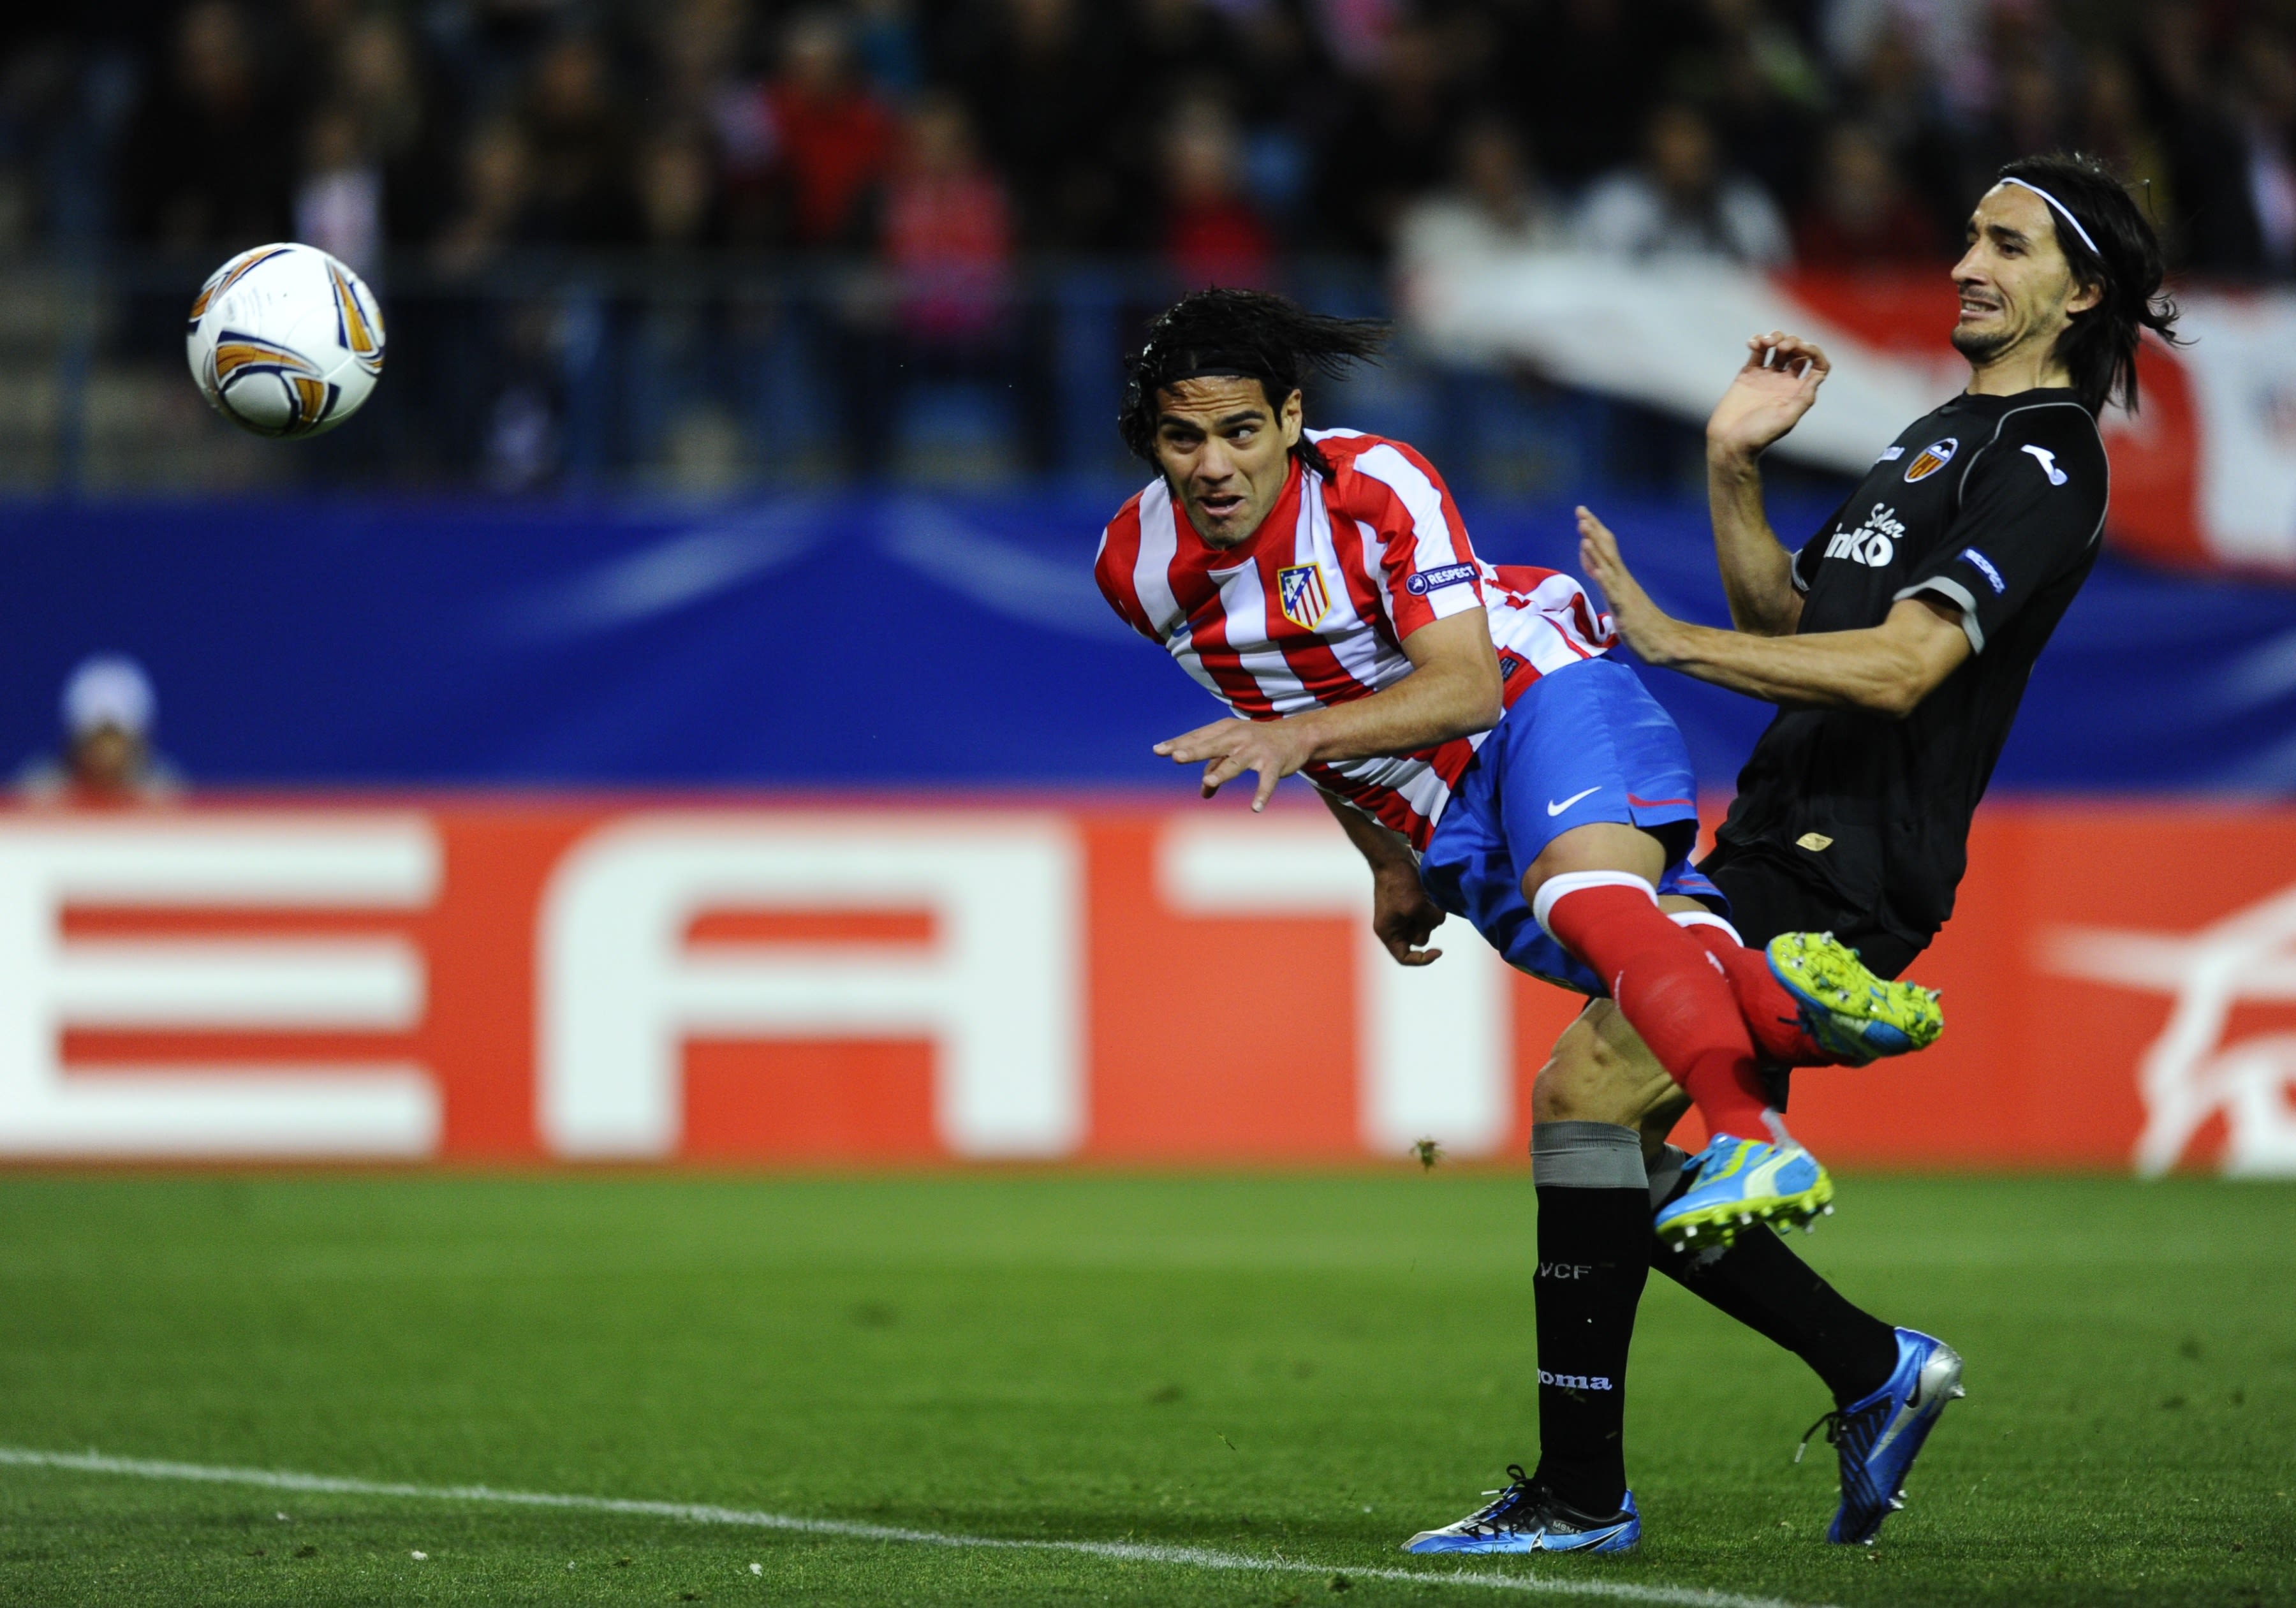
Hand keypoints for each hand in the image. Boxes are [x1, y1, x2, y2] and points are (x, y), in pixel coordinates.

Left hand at [1154, 714, 1315, 809]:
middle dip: (1195, 751)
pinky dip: (1262, 794)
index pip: (1198, 737)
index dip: (1178, 743)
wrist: (1297, 735)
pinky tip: (1255, 808)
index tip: (1158, 750)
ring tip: (1208, 782)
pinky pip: (1266, 781)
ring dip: (1222, 772)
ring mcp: (1257, 750)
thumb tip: (1203, 793)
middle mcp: (1239, 737)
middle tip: (1177, 757)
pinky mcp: (1274, 763)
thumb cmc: (1256, 742)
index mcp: (1225, 730)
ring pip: (1236, 762)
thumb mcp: (1234, 751)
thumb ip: (1216, 768)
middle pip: (1213, 745)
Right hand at [1372, 865, 1445, 965]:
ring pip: (1427, 925)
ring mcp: (1403, 915)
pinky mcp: (1412, 904)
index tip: (1439, 951)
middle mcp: (1395, 927)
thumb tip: (1439, 919)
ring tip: (1426, 897)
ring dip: (1431, 914)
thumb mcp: (1416, 906)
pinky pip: (1428, 913)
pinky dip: (1432, 907)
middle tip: (1425, 907)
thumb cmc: (1398, 883)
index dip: (1423, 959)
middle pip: (1420, 939)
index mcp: (1388, 932)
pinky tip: (1428, 894)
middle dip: (1427, 925)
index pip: (1405, 957)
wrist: (1392, 857)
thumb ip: (1431, 920)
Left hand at [1577, 507, 1680, 665]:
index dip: (1593, 531)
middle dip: (1592, 530)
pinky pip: (1613, 591)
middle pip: (1606, 549)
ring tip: (1584, 531)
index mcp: (1620, 579)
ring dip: (1596, 549)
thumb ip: (1605, 581)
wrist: (1665, 643)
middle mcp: (1623, 580)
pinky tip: (1597, 567)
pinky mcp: (1625, 609)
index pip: (1605, 549)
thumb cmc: (1642, 625)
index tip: (1582, 513)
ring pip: (1608, 566)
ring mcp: (1624, 593)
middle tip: (1581, 510)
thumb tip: (1593, 565)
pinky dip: (1604, 578)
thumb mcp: (1617, 599)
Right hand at [1706, 331, 1829, 462]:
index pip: (1817, 366)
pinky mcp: (1748, 374)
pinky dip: (1757, 342)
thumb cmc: (1759, 435)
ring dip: (1775, 338)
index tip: (1803, 348)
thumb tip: (1818, 376)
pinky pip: (1757, 351)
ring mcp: (1766, 377)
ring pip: (1778, 348)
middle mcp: (1785, 382)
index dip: (1815, 352)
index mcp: (1798, 392)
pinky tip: (1753, 343)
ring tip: (1766, 342)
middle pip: (1798, 352)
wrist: (1729, 442)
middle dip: (1792, 342)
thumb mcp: (1787, 419)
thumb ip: (1804, 398)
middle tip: (1781, 347)